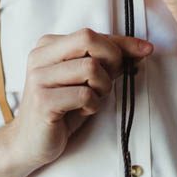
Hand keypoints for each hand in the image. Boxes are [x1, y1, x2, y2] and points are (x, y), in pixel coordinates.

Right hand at [8, 28, 152, 170]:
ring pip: (90, 68)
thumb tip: (142, 48)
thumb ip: (108, 62)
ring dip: (102, 88)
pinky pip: (85, 95)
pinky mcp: (43, 101)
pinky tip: (81, 112)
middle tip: (106, 84)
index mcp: (48, 45)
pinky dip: (92, 106)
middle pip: (89, 39)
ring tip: (91, 100)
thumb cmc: (63, 108)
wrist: (30, 143)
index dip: (122, 42)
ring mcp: (38, 78)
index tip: (146, 50)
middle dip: (111, 60)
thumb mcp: (86, 80)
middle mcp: (39, 56)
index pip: (92, 34)